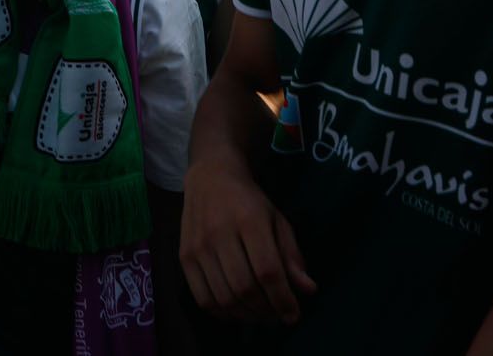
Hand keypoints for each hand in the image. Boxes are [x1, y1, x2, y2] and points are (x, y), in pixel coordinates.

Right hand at [180, 158, 315, 324]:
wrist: (210, 177)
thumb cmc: (249, 200)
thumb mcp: (277, 220)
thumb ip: (291, 254)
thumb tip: (307, 290)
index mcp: (249, 220)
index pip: (268, 271)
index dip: (283, 299)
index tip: (294, 314)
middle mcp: (219, 233)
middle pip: (245, 288)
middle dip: (266, 310)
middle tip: (278, 315)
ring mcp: (198, 246)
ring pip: (224, 297)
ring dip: (247, 315)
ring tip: (261, 315)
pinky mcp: (184, 256)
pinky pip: (203, 298)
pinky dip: (222, 313)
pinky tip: (237, 310)